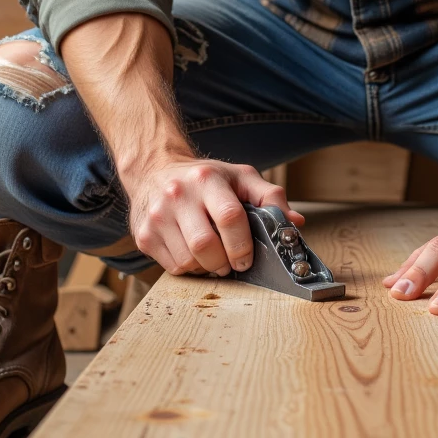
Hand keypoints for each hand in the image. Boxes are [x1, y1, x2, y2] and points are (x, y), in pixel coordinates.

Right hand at [124, 156, 305, 276]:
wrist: (154, 170)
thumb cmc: (204, 178)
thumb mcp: (239, 177)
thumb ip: (269, 197)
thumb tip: (294, 223)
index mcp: (206, 179)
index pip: (229, 217)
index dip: (242, 245)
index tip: (248, 258)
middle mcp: (177, 195)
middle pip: (206, 246)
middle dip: (225, 262)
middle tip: (232, 262)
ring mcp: (157, 216)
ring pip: (188, 261)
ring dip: (207, 267)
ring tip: (213, 256)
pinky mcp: (143, 235)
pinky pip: (173, 267)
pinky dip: (189, 268)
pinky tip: (193, 253)